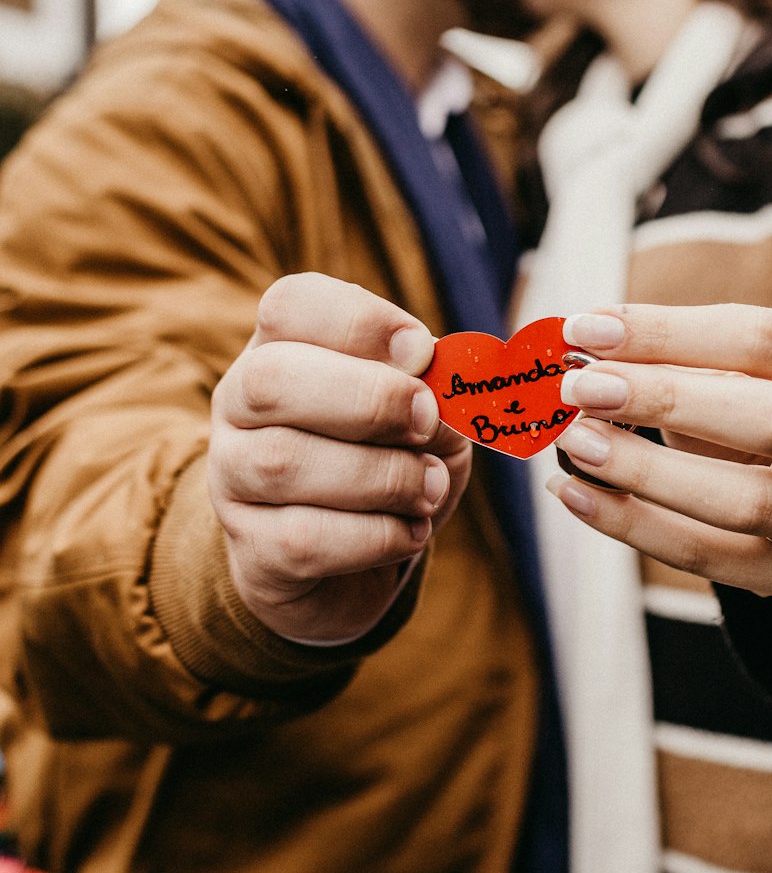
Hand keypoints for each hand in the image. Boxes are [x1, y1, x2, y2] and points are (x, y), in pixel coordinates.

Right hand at [208, 274, 469, 642]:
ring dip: (381, 475)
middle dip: (366, 398)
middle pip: (270, 379)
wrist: (352, 566)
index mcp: (281, 348)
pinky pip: (302, 540)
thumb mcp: (426, 414)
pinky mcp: (250, 551)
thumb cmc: (391, 461)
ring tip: (430, 486)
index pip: (290, 305)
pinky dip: (374, 536)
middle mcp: (239, 405)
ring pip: (283, 463)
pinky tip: (408, 531)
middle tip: (425, 419)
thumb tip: (437, 399)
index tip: (422, 350)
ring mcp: (233, 479)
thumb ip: (435, 393)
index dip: (360, 321)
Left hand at [548, 303, 771, 595]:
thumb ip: (675, 358)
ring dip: (648, 471)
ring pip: (746, 501)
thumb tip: (582, 349)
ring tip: (576, 443)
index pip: (763, 339)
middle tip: (581, 387)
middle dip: (665, 399)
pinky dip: (633, 527)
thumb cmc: (763, 405)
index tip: (588, 328)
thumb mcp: (741, 369)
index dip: (670, 331)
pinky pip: (709, 558)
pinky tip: (578, 495)